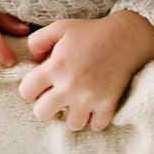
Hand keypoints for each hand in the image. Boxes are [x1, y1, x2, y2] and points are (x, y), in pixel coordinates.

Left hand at [19, 11, 153, 131]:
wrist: (127, 36)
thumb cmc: (92, 31)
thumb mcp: (61, 27)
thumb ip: (38, 40)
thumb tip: (33, 59)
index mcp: (56, 67)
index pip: (26, 92)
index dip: (31, 88)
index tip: (42, 84)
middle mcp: (70, 85)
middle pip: (42, 114)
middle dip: (47, 106)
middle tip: (57, 96)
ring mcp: (90, 97)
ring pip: (71, 124)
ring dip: (73, 114)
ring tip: (78, 101)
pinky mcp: (108, 104)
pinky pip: (96, 126)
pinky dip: (95, 119)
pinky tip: (94, 105)